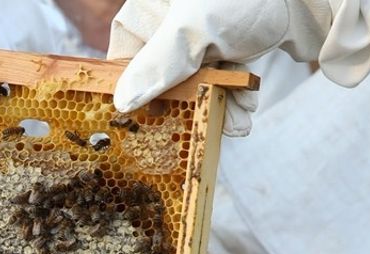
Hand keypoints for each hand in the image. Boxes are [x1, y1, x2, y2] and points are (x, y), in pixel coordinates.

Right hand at [107, 0, 330, 135]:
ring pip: (198, 80)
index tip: (146, 118)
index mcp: (152, 9)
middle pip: (164, 75)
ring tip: (234, 120)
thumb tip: (122, 102)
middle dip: (187, 104)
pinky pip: (224, 76)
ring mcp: (206, 31)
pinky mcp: (235, 42)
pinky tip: (248, 105)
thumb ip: (156, 67)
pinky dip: (235, 94)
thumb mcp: (193, 32)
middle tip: (198, 127)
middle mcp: (174, 19)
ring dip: (216, 105)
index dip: (134, 90)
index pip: (125, 56)